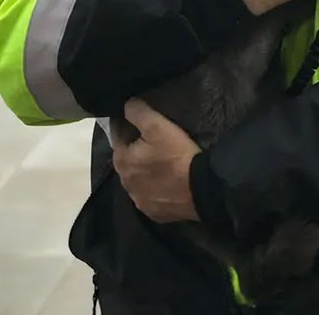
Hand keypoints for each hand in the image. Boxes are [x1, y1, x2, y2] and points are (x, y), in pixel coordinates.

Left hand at [112, 98, 200, 223]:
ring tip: (160, 160)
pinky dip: (154, 186)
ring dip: (143, 169)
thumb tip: (126, 105)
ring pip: (137, 178)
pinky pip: (149, 195)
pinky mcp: (153, 213)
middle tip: (152, 138)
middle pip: (126, 158)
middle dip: (134, 147)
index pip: (117, 134)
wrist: (201, 189)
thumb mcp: (157, 125)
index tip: (137, 116)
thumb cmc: (176, 155)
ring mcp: (139, 200)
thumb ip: (137, 111)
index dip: (126, 123)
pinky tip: (166, 180)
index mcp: (122, 160)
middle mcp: (125, 183)